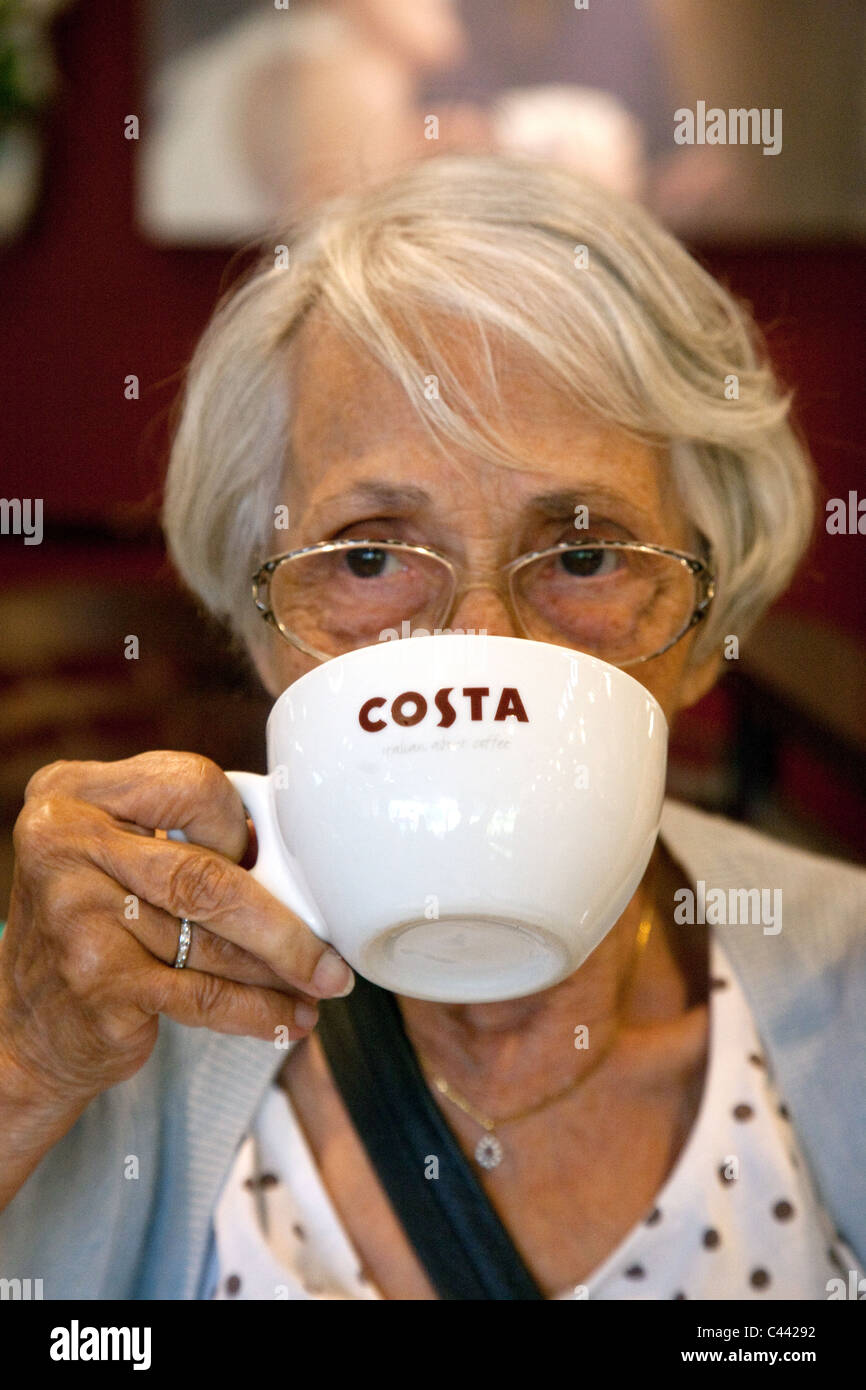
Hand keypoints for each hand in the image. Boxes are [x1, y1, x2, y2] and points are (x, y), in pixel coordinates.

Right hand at [0, 752, 353, 1111]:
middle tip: (332, 955)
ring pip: (213, 941)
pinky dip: (257, 1011)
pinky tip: (291, 1019)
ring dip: (280, 971)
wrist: (27, 1028)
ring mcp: (76, 913)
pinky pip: (202, 995)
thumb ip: (177, 836)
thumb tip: (295, 861)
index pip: (188, 784)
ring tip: (322, 984)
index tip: (267, 860)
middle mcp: (65, 843)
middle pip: (207, 874)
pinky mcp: (96, 981)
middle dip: (284, 922)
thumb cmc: (95, 926)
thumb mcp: (113, 855)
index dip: (238, 825)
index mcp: (73, 793)